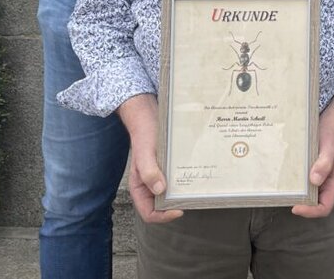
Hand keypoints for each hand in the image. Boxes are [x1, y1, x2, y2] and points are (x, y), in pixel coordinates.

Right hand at [117, 94, 181, 223]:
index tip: (179, 209)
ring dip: (180, 196)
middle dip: (174, 208)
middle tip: (190, 200)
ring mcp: (158, 179)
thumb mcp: (146, 153)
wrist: (149, 118)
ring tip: (193, 191)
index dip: (163, 216)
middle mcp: (149, 186)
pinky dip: (183, 184)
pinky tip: (193, 178)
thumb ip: (149, 171)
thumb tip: (160, 190)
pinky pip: (175, 183)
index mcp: (139, 187)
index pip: (148, 213)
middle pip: (161, 208)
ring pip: (169, 196)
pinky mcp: (167, 171)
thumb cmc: (145, 135)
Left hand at [292, 90, 333, 217]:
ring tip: (282, 192)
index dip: (311, 211)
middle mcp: (325, 184)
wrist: (329, 124)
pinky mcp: (309, 172)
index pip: (324, 207)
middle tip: (285, 199)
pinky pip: (302, 184)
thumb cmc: (331, 136)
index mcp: (333, 183)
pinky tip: (283, 180)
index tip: (296, 207)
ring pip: (307, 196)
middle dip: (301, 206)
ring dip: (296, 197)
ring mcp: (317, 179)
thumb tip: (314, 180)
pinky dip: (294, 186)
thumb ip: (324, 164)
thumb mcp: (328, 149)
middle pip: (314, 205)